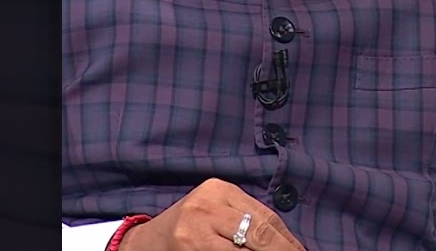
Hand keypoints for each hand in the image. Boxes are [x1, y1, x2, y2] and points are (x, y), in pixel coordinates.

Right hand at [119, 178, 305, 250]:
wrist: (146, 242)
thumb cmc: (189, 229)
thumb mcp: (216, 214)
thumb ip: (246, 220)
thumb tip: (289, 243)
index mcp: (220, 189)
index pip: (265, 218)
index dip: (288, 242)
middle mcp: (208, 203)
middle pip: (258, 232)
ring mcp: (196, 226)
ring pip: (244, 249)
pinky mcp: (189, 245)